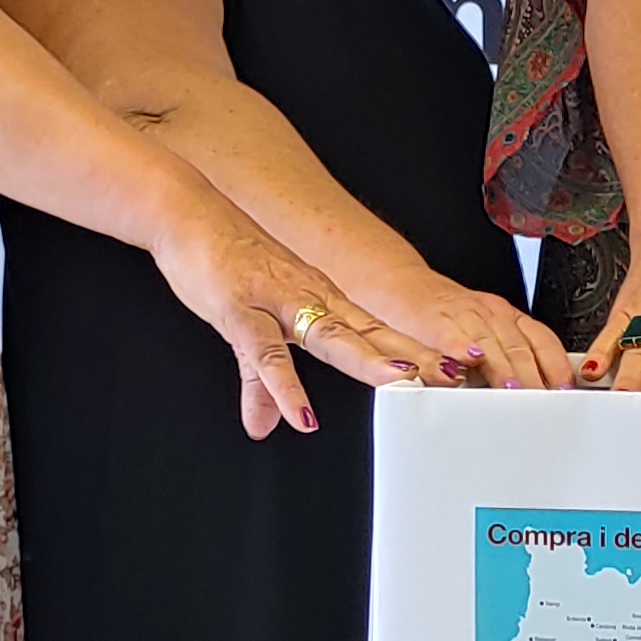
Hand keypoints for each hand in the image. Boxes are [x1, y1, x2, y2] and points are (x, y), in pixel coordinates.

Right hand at [151, 210, 442, 437]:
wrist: (185, 213)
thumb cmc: (222, 262)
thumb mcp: (246, 333)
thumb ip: (259, 386)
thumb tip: (264, 427)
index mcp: (320, 302)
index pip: (379, 332)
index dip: (417, 351)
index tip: (456, 370)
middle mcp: (310, 299)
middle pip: (371, 333)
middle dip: (414, 356)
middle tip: (456, 374)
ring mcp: (277, 302)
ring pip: (331, 336)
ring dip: (368, 361)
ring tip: (402, 384)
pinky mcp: (240, 309)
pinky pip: (266, 353)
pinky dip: (286, 386)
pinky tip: (302, 415)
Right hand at [371, 272, 572, 392]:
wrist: (402, 288)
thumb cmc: (444, 318)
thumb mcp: (483, 333)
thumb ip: (506, 359)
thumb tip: (538, 393)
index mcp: (507, 317)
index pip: (541, 340)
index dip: (556, 366)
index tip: (566, 390)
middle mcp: (490, 314)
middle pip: (520, 349)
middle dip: (535, 379)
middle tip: (546, 405)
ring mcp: (463, 317)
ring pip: (492, 347)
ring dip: (506, 372)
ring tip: (517, 395)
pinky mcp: (434, 323)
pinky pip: (452, 340)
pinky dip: (463, 354)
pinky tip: (469, 371)